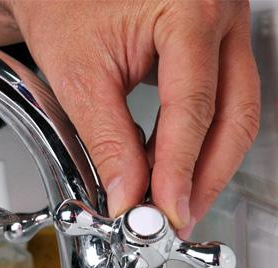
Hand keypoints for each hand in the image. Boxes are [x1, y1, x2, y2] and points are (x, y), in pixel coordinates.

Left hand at [0, 0, 259, 236]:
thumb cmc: (63, 8)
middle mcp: (219, 13)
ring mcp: (222, 27)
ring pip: (235, 110)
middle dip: (206, 175)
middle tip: (179, 216)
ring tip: (174, 200)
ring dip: (206, 163)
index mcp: (188, 10)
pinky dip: (198, 139)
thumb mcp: (81, 78)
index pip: (194, 108)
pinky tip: (173, 167)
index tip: (168, 210)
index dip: (181, 170)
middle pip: (234, 113)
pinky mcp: (212, 43)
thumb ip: (109, 141)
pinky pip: (221, 99)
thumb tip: (130, 194)